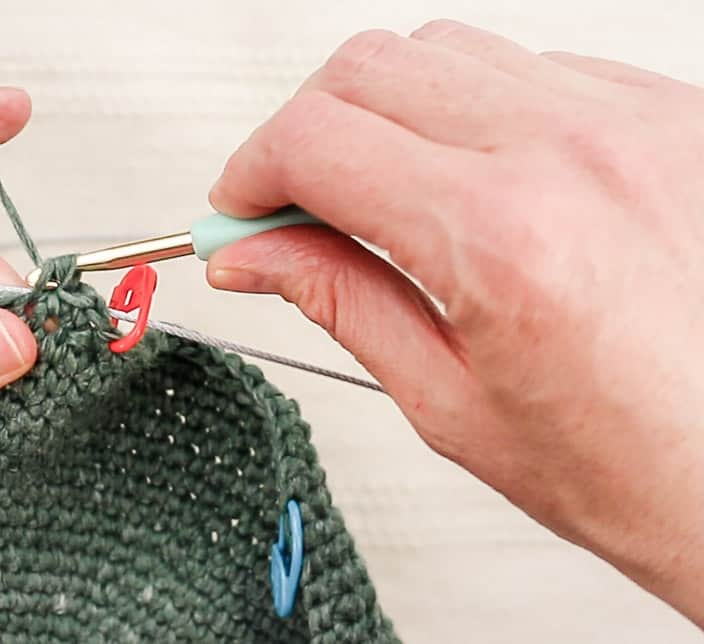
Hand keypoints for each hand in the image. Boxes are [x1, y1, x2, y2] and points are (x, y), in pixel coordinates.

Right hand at [206, 20, 703, 626]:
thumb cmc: (643, 468)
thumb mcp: (453, 402)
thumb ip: (339, 301)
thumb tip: (256, 254)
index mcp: (501, 238)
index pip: (315, 140)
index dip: (249, 171)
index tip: (239, 209)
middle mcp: (573, 155)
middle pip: (368, 68)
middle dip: (302, 130)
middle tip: (293, 200)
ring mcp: (635, 121)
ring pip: (446, 52)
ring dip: (388, 112)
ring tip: (388, 191)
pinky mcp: (673, 114)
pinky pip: (535, 70)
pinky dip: (478, 114)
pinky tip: (479, 180)